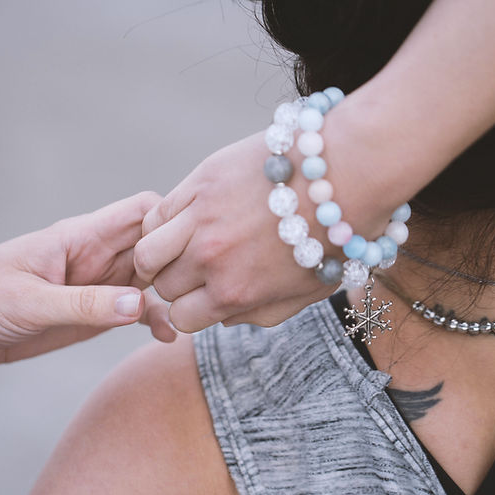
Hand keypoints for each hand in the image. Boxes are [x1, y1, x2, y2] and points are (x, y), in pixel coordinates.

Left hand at [0, 191, 175, 394]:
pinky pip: (136, 311)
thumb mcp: (30, 303)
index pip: (141, 211)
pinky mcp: (93, 314)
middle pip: (156, 244)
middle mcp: (96, 256)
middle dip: (182, 259)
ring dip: (174, 292)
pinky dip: (157, 319)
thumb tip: (141, 305)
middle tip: (200, 288)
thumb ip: (85, 305)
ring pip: (153, 278)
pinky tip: (170, 337)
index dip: (170, 223)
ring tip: (193, 315)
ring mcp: (98, 285)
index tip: (187, 252)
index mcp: (79, 236)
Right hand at [132, 132, 337, 332]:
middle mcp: (211, 260)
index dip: (190, 309)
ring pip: (146, 252)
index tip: (202, 296)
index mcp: (235, 293)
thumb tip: (224, 319)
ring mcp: (201, 219)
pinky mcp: (200, 182)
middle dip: (178, 283)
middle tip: (197, 268)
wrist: (348, 175)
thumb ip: (260, 314)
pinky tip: (183, 220)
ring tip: (177, 247)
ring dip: (158, 255)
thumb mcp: (304, 294)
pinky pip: (157, 213)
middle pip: (163, 287)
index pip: (180, 319)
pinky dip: (161, 223)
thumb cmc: (334, 237)